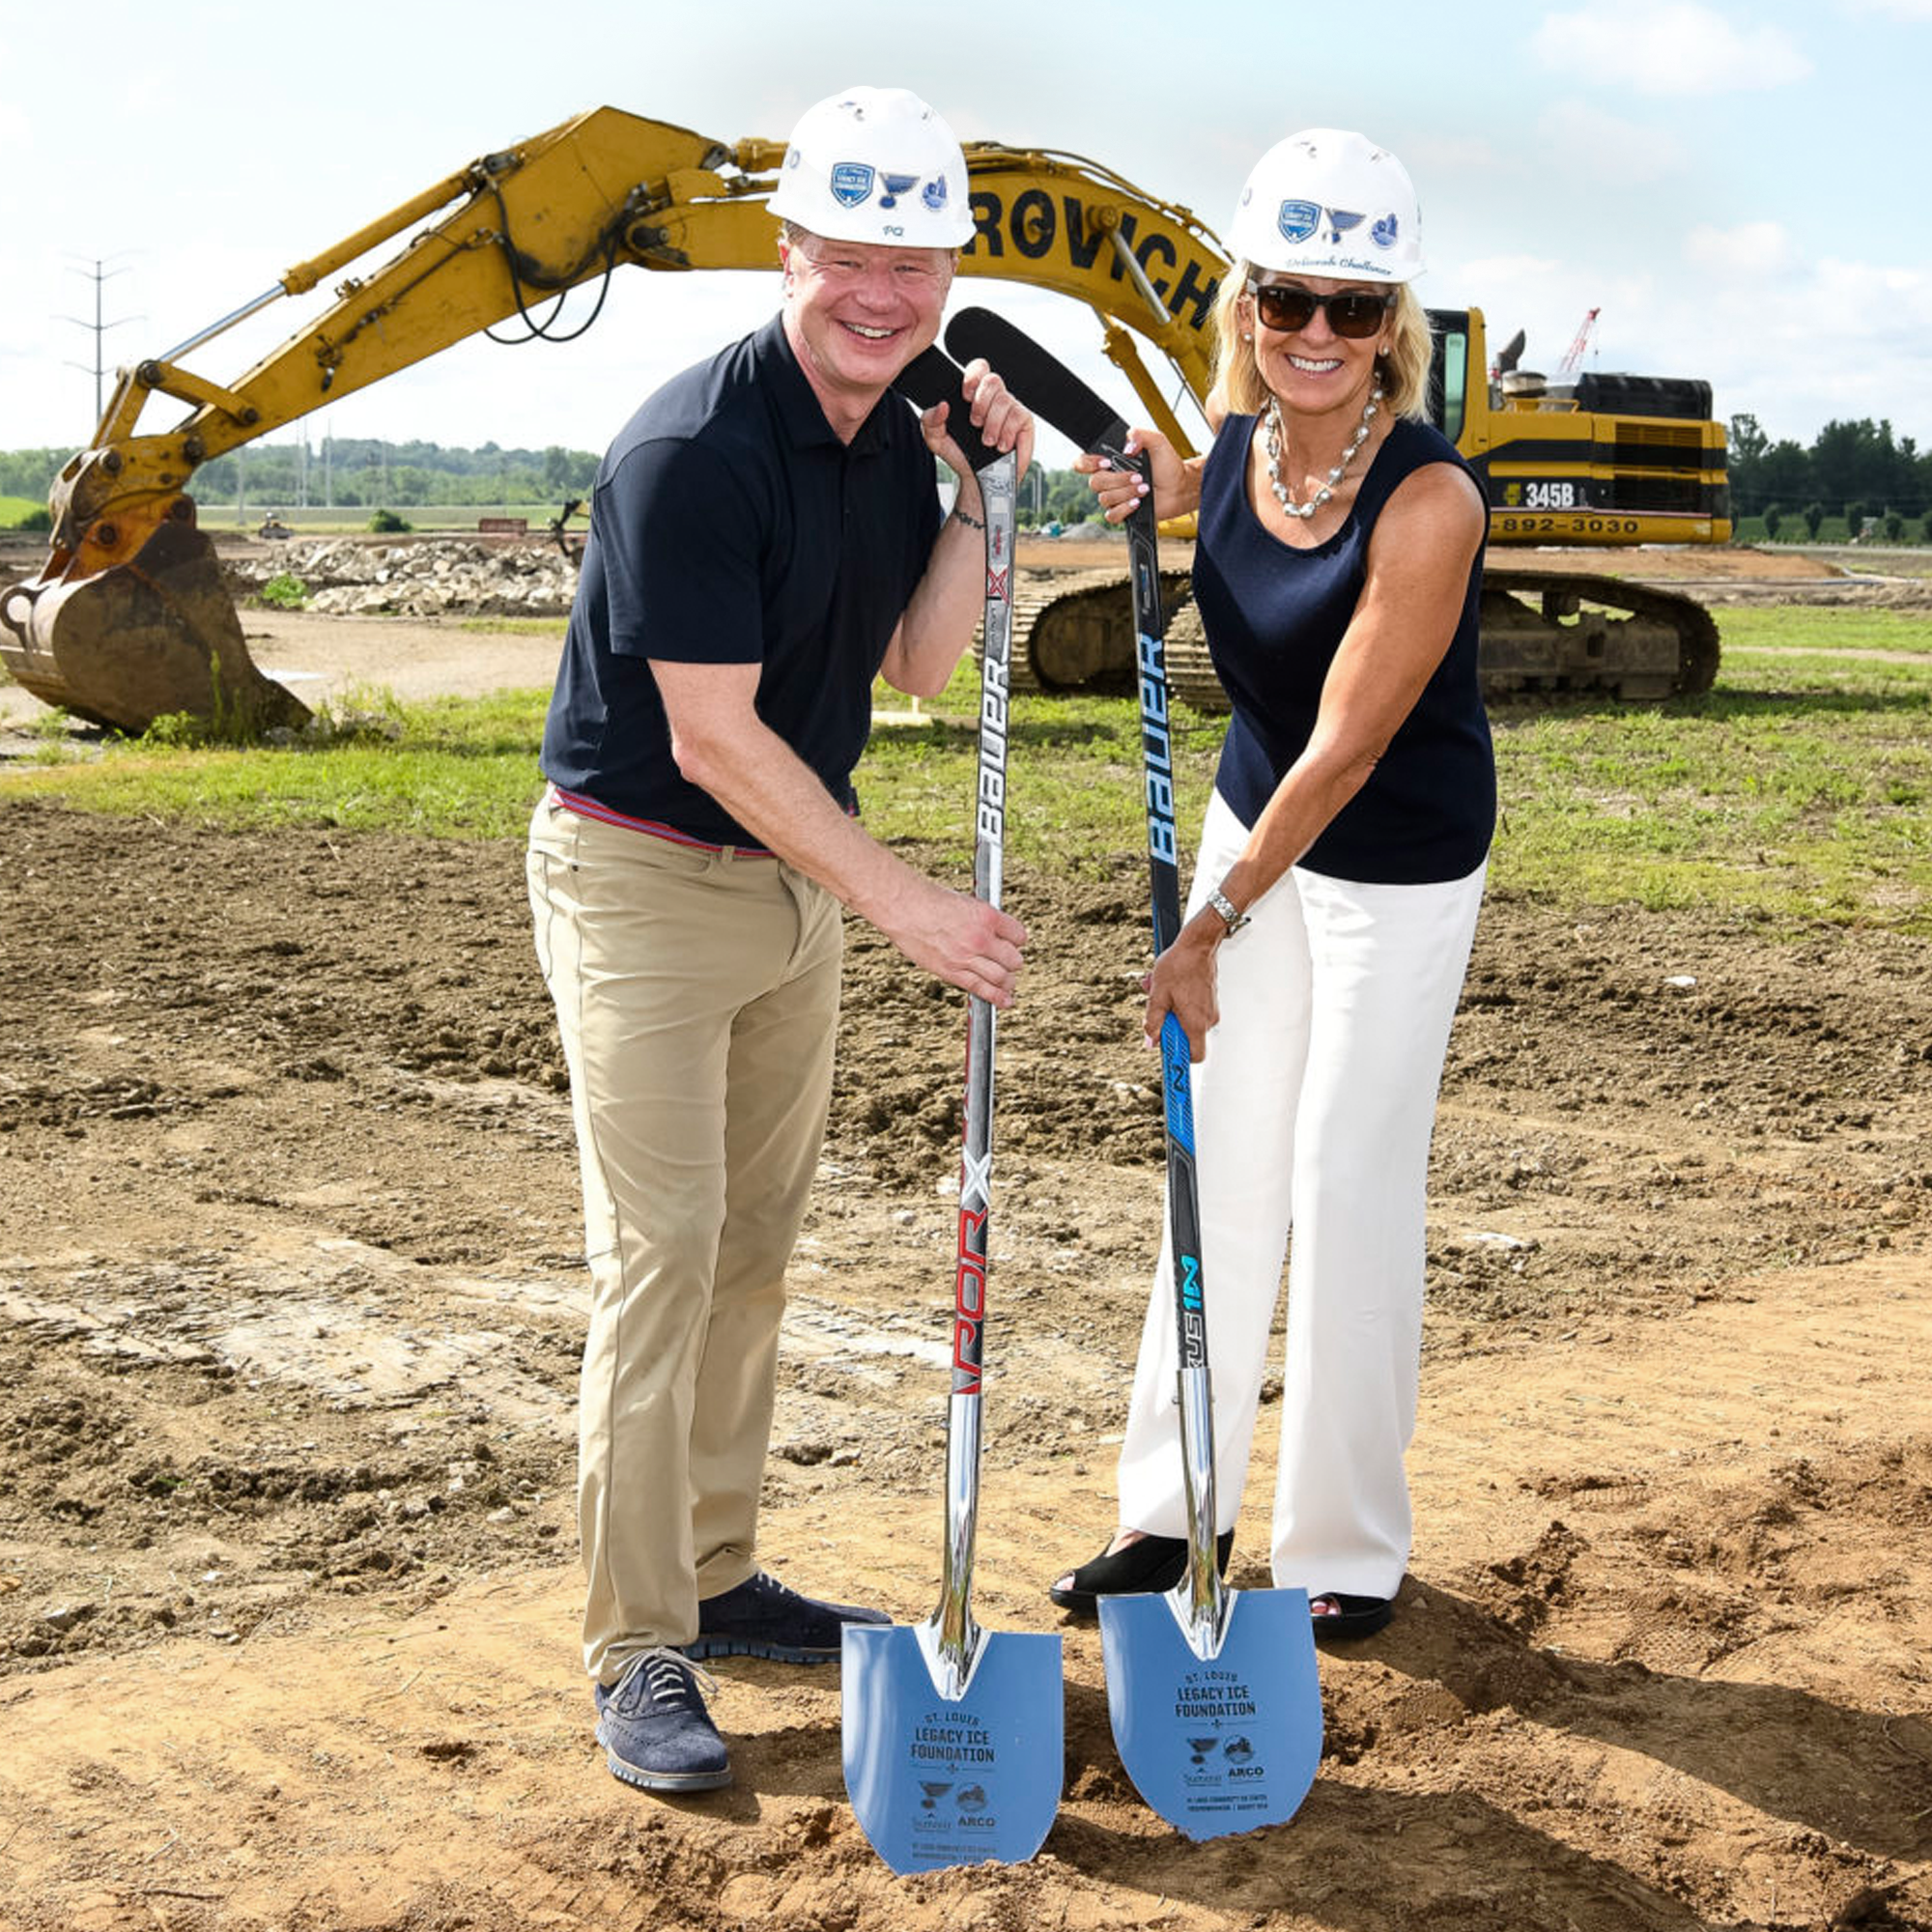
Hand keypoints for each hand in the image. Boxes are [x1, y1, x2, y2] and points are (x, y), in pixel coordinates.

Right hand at [879, 874, 1027, 1006]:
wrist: (903, 908)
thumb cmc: (930, 900)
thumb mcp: (966, 903)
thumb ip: (983, 920)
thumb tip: (996, 934)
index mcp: (987, 916)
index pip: (1019, 935)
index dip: (1018, 940)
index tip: (1014, 943)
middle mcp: (980, 938)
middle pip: (1013, 959)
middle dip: (1013, 961)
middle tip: (1009, 962)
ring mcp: (966, 957)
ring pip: (1001, 977)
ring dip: (1008, 981)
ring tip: (1007, 981)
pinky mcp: (951, 971)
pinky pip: (981, 989)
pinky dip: (997, 997)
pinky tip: (1005, 1001)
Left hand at [918, 360, 1034, 488]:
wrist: (977, 478)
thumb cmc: (960, 454)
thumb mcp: (936, 439)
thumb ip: (930, 419)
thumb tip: (942, 405)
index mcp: (975, 394)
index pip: (979, 368)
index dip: (973, 377)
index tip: (964, 396)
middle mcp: (995, 398)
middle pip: (993, 380)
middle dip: (981, 403)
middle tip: (975, 423)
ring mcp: (1012, 408)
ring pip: (1004, 400)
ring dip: (992, 423)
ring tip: (987, 441)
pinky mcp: (1025, 422)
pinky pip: (1018, 416)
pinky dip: (1006, 432)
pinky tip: (1000, 445)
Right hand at [1074, 426, 1187, 523]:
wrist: (1180, 487)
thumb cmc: (1168, 465)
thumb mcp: (1157, 441)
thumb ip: (1140, 434)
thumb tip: (1127, 446)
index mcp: (1111, 461)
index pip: (1083, 462)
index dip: (1086, 463)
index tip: (1105, 462)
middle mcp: (1109, 479)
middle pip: (1094, 482)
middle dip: (1117, 479)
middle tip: (1138, 476)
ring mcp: (1115, 497)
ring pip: (1104, 499)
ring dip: (1126, 493)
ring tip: (1144, 488)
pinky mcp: (1122, 512)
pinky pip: (1111, 515)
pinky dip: (1125, 508)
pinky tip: (1138, 502)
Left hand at [1142, 919, 1219, 1062]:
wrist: (1198, 944)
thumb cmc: (1179, 965)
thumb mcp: (1158, 995)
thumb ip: (1153, 1022)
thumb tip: (1150, 1041)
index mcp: (1196, 1023)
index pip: (1195, 1056)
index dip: (1180, 1056)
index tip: (1167, 1051)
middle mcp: (1207, 1019)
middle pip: (1186, 1037)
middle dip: (1168, 1025)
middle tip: (1157, 1008)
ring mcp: (1210, 1009)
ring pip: (1186, 1020)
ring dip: (1170, 1009)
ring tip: (1161, 990)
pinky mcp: (1209, 1000)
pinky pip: (1191, 1009)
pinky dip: (1178, 1001)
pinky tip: (1170, 986)